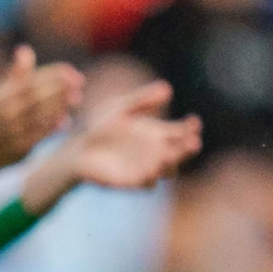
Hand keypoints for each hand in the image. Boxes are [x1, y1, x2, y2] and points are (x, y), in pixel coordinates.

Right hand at [0, 46, 84, 168]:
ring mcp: (12, 130)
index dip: (50, 74)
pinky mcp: (18, 147)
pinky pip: (38, 135)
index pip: (29, 81)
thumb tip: (25, 49)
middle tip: (79, 82)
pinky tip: (66, 120)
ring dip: (59, 105)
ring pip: (38, 115)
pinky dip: (52, 127)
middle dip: (58, 88)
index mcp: (2, 96)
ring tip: (77, 97)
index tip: (70, 70)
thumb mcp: (2, 94)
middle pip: (35, 96)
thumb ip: (16, 74)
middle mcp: (5, 112)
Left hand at [65, 81, 201, 188]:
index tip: (194, 121)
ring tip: (169, 156)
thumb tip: (168, 88)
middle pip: (179, 153)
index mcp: (157, 134)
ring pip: (167, 170)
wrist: (78, 148)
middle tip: (193, 142)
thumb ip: (142, 100)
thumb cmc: (101, 127)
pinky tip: (150, 171)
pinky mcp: (132, 181)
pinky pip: (146, 184)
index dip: (190, 128)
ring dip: (170, 164)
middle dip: (187, 148)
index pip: (181, 132)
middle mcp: (156, 153)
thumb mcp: (121, 109)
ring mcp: (146, 168)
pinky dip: (150, 178)